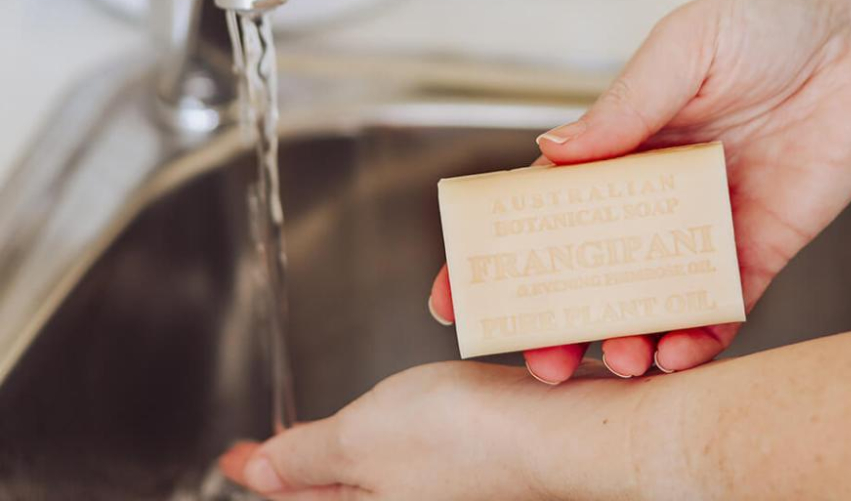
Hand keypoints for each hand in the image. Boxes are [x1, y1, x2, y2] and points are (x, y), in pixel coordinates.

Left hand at [219, 361, 652, 500]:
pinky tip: (388, 422)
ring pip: (368, 479)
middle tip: (259, 453)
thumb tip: (253, 470)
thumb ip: (305, 455)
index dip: (259, 469)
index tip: (231, 453)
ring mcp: (434, 494)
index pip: (296, 495)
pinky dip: (385, 444)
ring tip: (310, 437)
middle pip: (331, 492)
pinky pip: (404, 464)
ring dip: (338, 456)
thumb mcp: (362, 438)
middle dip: (294, 472)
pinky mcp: (463, 475)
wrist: (553, 430)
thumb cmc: (464, 439)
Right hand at [430, 0, 850, 381]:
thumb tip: (549, 152)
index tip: (459, 295)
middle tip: (540, 358)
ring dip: (628, 336)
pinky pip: (724, 304)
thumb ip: (622, 106)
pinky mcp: (762, 246)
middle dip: (560, 317)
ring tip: (620, 361)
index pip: (547, 205)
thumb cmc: (767, 21)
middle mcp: (656, 191)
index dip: (502, 250)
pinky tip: (678, 355)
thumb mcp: (682, 48)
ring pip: (652, 296)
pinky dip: (699, 337)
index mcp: (622, 141)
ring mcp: (706, 224)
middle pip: (593, 267)